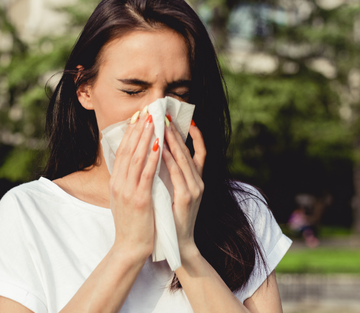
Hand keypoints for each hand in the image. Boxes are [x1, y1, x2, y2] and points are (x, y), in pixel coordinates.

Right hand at [109, 110, 160, 260]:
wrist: (130, 247)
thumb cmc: (131, 224)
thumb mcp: (123, 198)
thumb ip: (127, 180)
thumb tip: (133, 164)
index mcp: (115, 182)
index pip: (121, 151)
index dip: (130, 132)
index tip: (138, 116)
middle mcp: (119, 183)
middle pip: (127, 149)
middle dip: (138, 128)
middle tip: (147, 111)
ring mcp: (128, 190)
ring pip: (136, 157)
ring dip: (146, 137)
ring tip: (154, 121)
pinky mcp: (139, 199)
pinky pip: (147, 173)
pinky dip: (152, 157)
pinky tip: (159, 145)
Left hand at [162, 119, 205, 256]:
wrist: (179, 243)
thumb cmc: (173, 216)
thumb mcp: (175, 191)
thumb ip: (173, 175)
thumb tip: (162, 154)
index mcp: (197, 180)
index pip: (199, 152)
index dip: (195, 135)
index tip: (185, 119)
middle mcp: (199, 182)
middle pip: (189, 151)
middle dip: (177, 132)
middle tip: (166, 116)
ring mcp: (195, 189)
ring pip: (184, 159)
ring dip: (173, 141)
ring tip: (163, 125)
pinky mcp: (187, 197)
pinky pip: (177, 174)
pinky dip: (169, 160)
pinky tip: (161, 149)